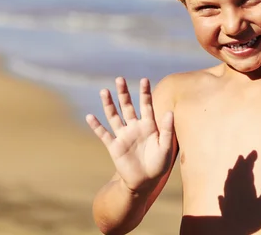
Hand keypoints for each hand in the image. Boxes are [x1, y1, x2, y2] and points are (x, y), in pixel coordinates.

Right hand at [85, 77, 173, 192]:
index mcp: (149, 126)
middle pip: (128, 106)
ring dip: (109, 104)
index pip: (146, 105)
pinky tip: (90, 116)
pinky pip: (104, 134)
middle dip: (123, 93)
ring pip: (114, 116)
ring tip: (104, 91)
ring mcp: (123, 136)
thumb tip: (170, 112)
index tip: (144, 79)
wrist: (145, 182)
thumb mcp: (166, 146)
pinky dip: (96, 126)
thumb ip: (167, 129)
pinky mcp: (114, 147)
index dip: (145, 93)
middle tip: (119, 79)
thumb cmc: (159, 164)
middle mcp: (135, 128)